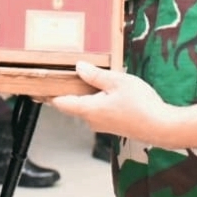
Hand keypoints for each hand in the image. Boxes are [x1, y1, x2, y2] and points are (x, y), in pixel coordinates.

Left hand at [50, 61, 172, 146]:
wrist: (162, 128)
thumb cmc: (142, 105)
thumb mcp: (118, 82)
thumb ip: (96, 76)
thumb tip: (78, 68)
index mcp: (88, 109)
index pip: (60, 102)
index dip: (46, 94)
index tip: (34, 89)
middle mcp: (92, 120)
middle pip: (71, 104)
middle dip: (65, 90)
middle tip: (58, 75)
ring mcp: (102, 124)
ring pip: (86, 107)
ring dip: (83, 94)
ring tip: (84, 76)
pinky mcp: (113, 125)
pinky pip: (97, 110)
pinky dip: (95, 99)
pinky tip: (104, 89)